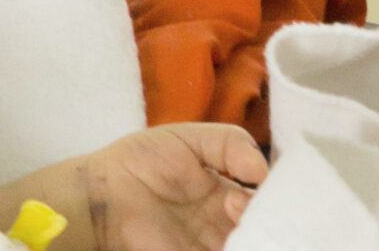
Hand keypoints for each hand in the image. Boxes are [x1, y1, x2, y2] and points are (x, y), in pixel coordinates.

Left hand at [78, 125, 264, 250]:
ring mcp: (212, 247)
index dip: (274, 196)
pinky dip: (235, 248)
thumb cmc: (141, 162)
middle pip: (265, 231)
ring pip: (251, 247)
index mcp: (227, 195)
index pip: (266, 201)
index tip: (262, 186)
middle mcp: (225, 227)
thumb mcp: (186, 138)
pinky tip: (227, 240)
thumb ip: (228, 143)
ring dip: (255, 239)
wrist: (104, 196)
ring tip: (233, 222)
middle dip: (267, 222)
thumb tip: (263, 167)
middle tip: (238, 208)